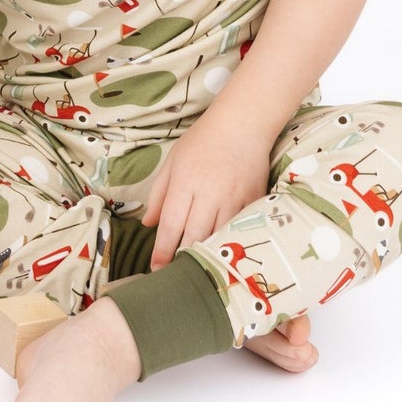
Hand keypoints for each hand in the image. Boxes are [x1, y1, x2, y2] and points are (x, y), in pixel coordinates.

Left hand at [142, 118, 270, 268]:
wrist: (243, 124)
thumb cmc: (202, 141)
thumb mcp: (173, 162)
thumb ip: (159, 193)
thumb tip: (147, 224)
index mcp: (185, 182)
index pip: (171, 223)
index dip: (162, 249)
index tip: (156, 268)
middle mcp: (209, 192)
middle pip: (194, 235)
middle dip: (183, 259)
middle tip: (174, 278)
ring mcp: (235, 198)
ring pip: (219, 236)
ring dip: (207, 256)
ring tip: (197, 272)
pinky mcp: (254, 200)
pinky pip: (241, 229)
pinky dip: (231, 244)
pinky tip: (224, 257)